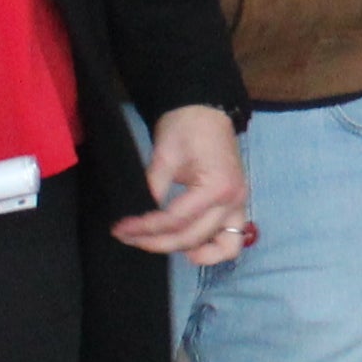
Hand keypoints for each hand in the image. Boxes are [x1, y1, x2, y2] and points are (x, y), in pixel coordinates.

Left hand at [118, 104, 251, 264]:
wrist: (205, 110)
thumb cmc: (185, 127)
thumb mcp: (164, 155)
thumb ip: (154, 188)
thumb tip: (138, 215)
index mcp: (217, 187)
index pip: (177, 219)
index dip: (146, 227)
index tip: (121, 228)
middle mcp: (234, 202)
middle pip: (192, 237)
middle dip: (156, 241)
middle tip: (127, 237)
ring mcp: (239, 206)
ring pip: (220, 246)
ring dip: (187, 250)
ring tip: (158, 245)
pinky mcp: (236, 207)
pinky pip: (231, 239)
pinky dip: (213, 249)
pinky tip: (190, 249)